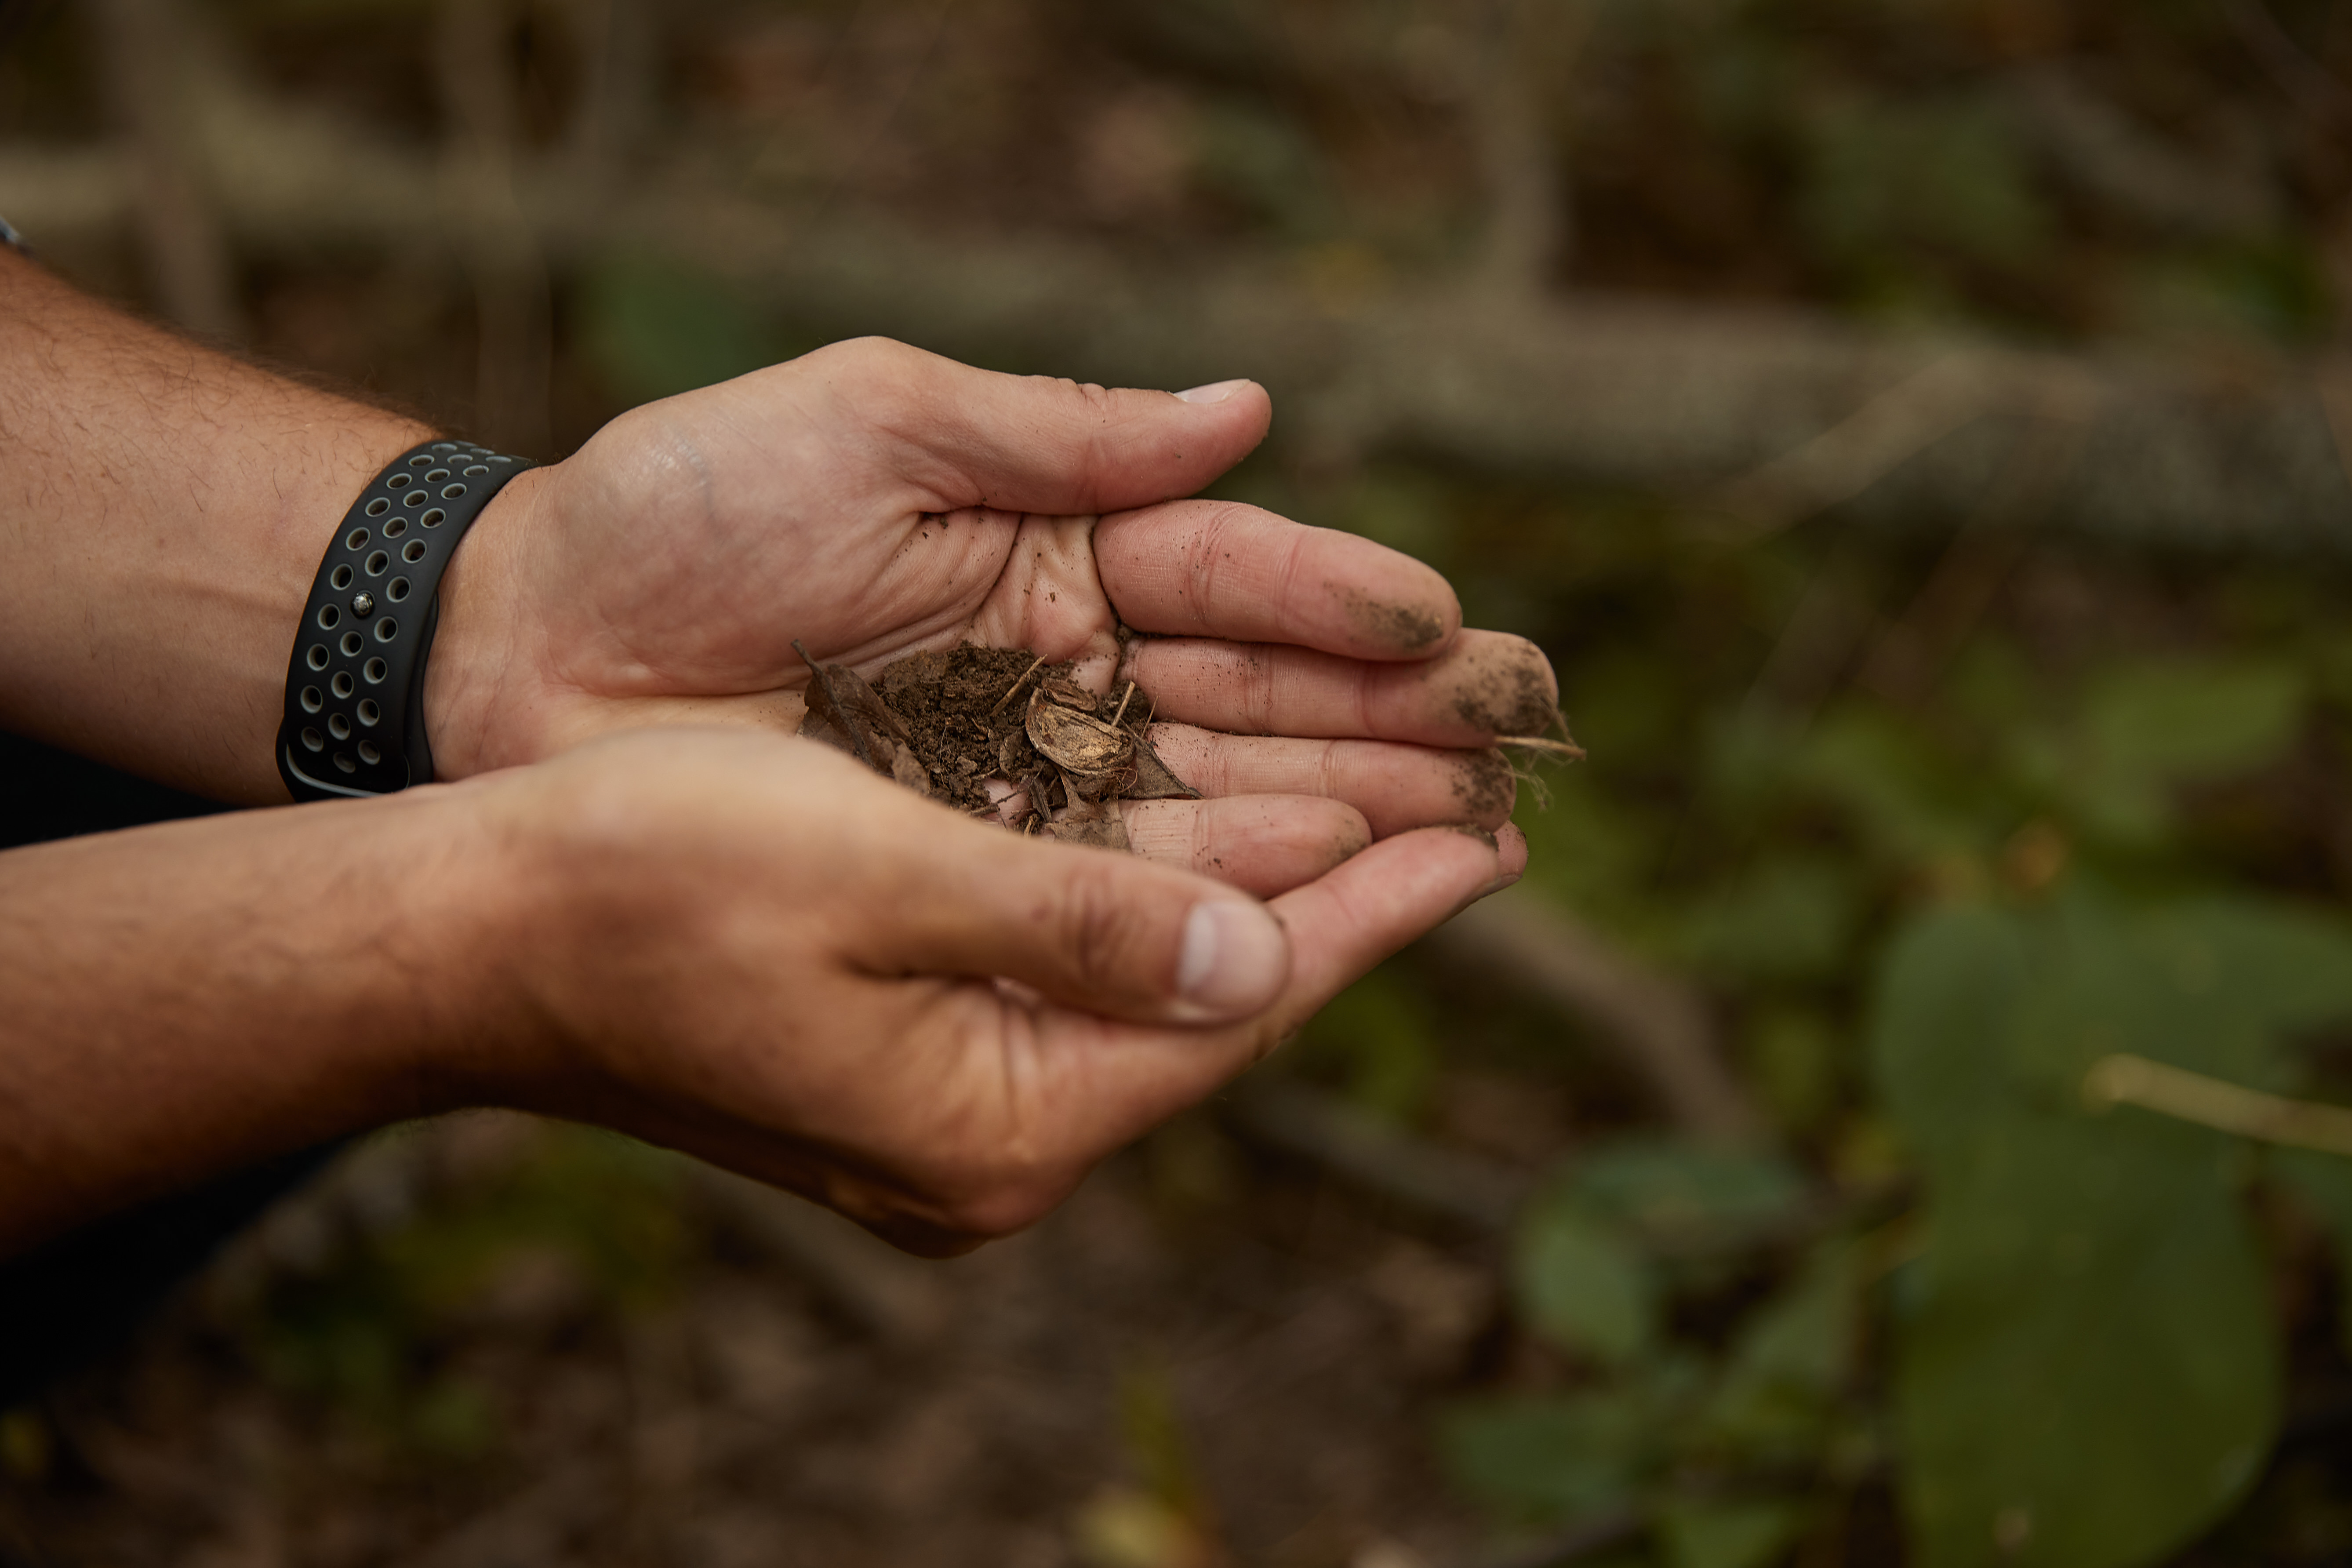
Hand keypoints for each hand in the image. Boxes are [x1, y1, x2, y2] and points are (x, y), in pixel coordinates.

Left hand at [427, 339, 1556, 892]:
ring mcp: (1023, 775)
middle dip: (1392, 730)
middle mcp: (1064, 669)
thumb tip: (1250, 411)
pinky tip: (1324, 903)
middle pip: (1261, 702)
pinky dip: (1220, 897)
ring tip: (1467, 842)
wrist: (522, 648)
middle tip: (1520, 763)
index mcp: (1054, 546)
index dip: (1351, 607)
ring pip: (1214, 804)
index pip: (1239, 577)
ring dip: (1342, 823)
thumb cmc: (683, 510)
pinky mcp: (970, 865)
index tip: (1460, 638)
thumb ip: (1058, 433)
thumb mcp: (869, 421)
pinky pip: (1116, 885)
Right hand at [463, 727, 1525, 1253]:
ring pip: (1164, 979)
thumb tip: (1259, 953)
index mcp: (994, 1122)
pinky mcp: (916, 1054)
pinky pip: (1089, 972)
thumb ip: (1081, 925)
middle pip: (1221, 1003)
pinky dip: (1171, 896)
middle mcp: (990, 1141)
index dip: (1375, 914)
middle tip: (1482, 810)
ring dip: (1271, 886)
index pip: (1238, 1007)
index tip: (1496, 840)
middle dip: (1349, 897)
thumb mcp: (883, 877)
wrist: (480, 931)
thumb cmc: (654, 884)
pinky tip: (1231, 842)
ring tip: (1395, 810)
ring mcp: (952, 1108)